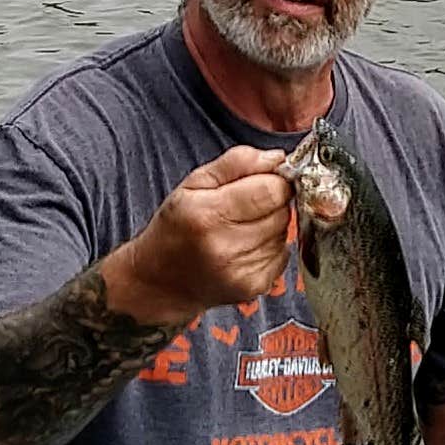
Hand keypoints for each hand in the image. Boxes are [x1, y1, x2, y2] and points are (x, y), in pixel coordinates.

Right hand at [102, 145, 301, 331]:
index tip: (266, 179)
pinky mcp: (254, 287)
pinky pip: (282, 255)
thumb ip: (237, 162)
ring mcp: (241, 272)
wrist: (160, 282)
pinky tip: (244, 248)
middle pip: (281, 211)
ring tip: (239, 229)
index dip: (275, 180)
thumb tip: (278, 158)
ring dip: (269, 226)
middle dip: (271, 202)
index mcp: (208, 214)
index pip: (272, 189)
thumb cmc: (175, 228)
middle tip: (244, 207)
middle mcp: (225, 247)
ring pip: (283, 232)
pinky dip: (269, 247)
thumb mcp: (193, 183)